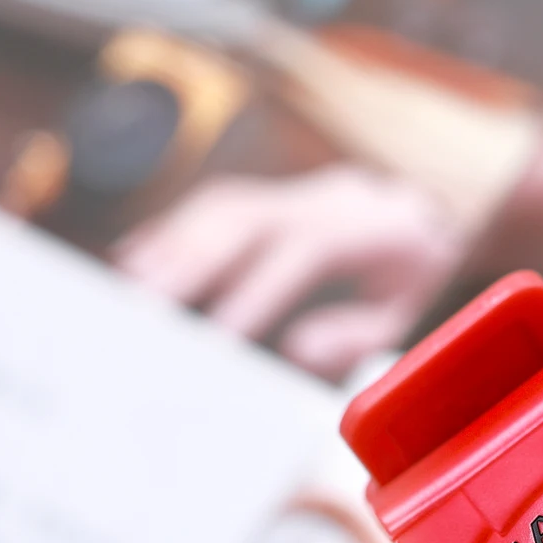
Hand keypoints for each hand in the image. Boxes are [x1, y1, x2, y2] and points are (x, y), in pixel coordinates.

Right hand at [113, 166, 464, 380]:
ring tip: (125, 295)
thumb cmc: (410, 270)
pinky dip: (165, 233)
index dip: (254, 294)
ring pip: (213, 210)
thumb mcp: (408, 307)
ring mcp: (279, 193)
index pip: (296, 255)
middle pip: (240, 224)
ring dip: (166, 248)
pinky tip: (128, 265)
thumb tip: (298, 350)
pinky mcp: (255, 197)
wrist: (416, 206)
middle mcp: (311, 199)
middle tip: (145, 314)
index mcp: (358, 227)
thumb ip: (360, 331)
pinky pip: (203, 209)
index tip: (217, 340)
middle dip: (189, 265)